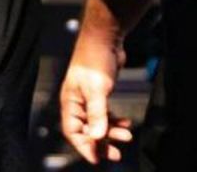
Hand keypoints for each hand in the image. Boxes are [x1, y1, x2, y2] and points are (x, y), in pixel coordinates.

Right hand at [60, 37, 132, 164]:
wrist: (105, 38)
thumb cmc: (94, 58)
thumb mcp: (97, 89)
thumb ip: (97, 114)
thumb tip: (96, 136)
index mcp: (70, 102)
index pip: (73, 132)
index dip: (84, 147)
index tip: (97, 159)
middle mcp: (78, 102)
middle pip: (86, 131)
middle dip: (101, 143)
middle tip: (115, 153)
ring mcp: (89, 98)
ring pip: (98, 123)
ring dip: (111, 131)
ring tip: (126, 135)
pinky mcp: (100, 93)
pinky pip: (105, 113)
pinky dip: (115, 120)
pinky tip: (125, 123)